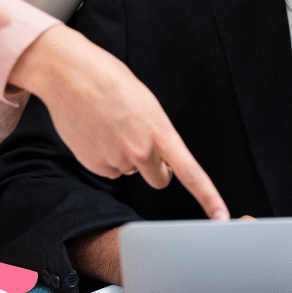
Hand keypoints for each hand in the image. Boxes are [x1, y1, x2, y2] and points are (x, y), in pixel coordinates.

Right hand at [9, 25, 229, 219]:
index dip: (209, 197)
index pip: (191, 173)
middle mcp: (139, 151)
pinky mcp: (93, 164)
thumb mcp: (147, 103)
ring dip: (124, 157)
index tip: (220, 217)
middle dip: (155, 168)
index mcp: (160, 132)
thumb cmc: (110, 81)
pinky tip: (97, 134)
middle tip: (140, 142)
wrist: (71, 76)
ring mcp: (115, 159)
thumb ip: (157, 133)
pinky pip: (108, 170)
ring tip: (111, 127)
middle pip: (159, 180)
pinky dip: (104, 157)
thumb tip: (156, 153)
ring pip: (129, 171)